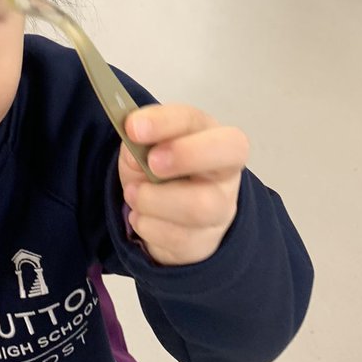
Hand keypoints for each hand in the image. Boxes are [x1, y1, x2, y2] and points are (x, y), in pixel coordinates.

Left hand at [120, 104, 248, 266]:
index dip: (165, 122)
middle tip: (151, 162)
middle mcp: (225, 170)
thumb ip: (138, 141)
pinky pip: (178, 238)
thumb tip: (133, 146)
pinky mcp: (205, 242)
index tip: (133, 128)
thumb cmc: (161, 172)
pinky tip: (141, 217)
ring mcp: (221, 208)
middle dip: (186, 154)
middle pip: (228, 153)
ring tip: (133, 195)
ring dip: (154, 200)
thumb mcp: (144, 148)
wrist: (168, 218)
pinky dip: (149, 226)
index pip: (197, 120)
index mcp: (208, 134)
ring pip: (200, 205)